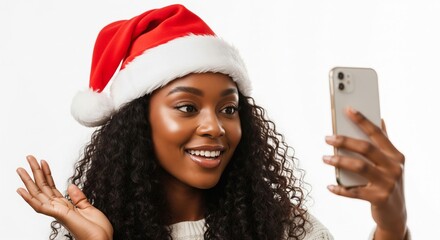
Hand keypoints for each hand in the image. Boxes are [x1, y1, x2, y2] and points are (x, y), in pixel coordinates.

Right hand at [17, 155, 112, 239]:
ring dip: (28, 181)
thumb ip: (78, 198)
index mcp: (66, 206)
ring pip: (38, 194)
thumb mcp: (89, 209)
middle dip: (35, 172)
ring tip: (20, 168)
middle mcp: (59, 209)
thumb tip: (71, 185)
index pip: (52, 187)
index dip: (47, 174)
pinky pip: (40, 206)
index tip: (43, 161)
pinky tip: (21, 190)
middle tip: (28, 158)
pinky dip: (29, 198)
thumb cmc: (97, 230)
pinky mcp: (59, 215)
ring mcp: (57, 212)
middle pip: (43, 188)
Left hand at [323, 108, 407, 239]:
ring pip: (359, 167)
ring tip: (324, 158)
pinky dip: (340, 189)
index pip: (377, 133)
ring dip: (339, 162)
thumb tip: (380, 119)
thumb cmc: (387, 182)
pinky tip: (330, 185)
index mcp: (395, 155)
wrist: (396, 213)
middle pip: (366, 148)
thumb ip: (384, 143)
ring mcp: (387, 183)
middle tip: (327, 138)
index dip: (362, 120)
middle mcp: (394, 167)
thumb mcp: (390, 163)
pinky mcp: (379, 199)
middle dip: (344, 141)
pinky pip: (354, 192)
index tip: (347, 109)